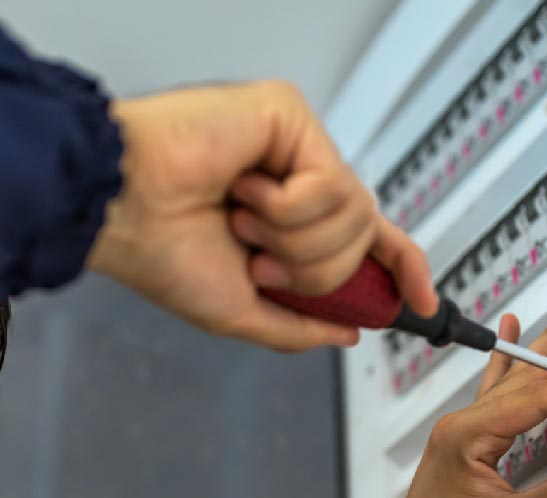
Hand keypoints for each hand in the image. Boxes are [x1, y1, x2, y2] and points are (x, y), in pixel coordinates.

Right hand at [86, 81, 435, 351]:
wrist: (121, 212)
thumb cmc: (158, 251)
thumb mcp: (239, 311)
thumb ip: (299, 324)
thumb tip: (348, 332)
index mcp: (284, 221)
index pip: (364, 241)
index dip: (402, 269)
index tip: (425, 304)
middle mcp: (295, 179)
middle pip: (364, 237)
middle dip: (316, 269)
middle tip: (261, 262)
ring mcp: (295, 146)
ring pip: (354, 213)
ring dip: (296, 240)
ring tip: (243, 224)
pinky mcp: (289, 116)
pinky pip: (331, 182)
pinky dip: (286, 207)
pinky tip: (244, 192)